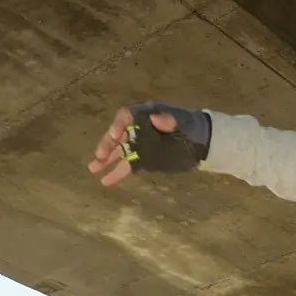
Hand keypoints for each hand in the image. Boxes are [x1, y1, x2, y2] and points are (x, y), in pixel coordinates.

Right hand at [89, 102, 209, 184]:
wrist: (202, 142)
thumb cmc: (192, 127)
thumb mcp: (184, 121)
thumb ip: (170, 119)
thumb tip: (156, 118)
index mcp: (145, 114)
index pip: (126, 116)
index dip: (118, 125)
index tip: (115, 136)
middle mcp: (138, 129)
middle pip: (118, 135)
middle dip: (107, 144)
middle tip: (100, 156)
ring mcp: (140, 145)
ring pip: (119, 151)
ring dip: (106, 160)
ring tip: (93, 169)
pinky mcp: (144, 160)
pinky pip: (128, 166)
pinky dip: (118, 173)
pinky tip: (106, 181)